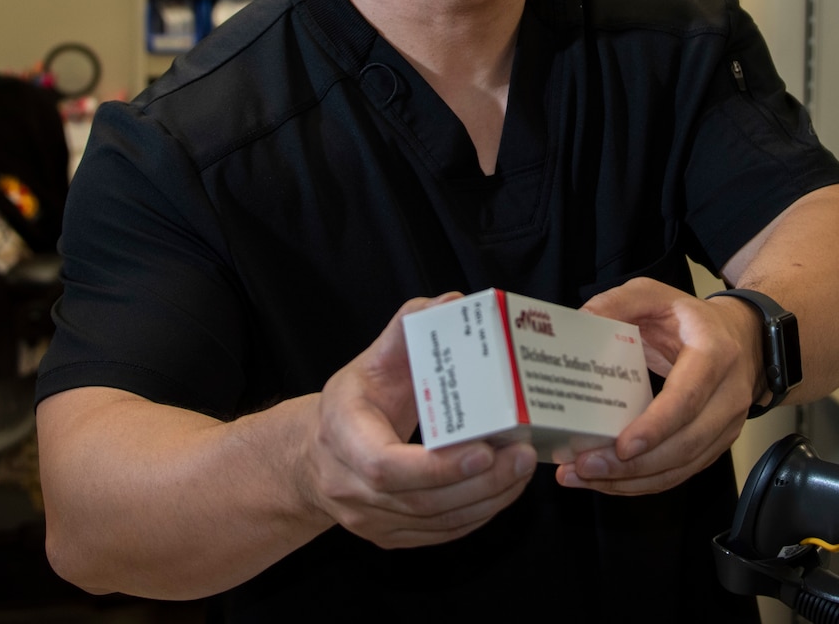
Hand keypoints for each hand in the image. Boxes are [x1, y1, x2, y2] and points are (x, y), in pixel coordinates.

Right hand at [302, 294, 537, 547]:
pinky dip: (478, 514)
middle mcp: (350, 487)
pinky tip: (505, 489)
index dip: (436, 466)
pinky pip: (439, 533)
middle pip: (420, 500)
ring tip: (523, 468)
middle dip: (478, 482)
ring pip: (435, 522)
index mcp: (342, 436)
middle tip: (522, 454)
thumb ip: (408, 328)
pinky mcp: (390, 537)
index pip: (385, 466)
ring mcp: (369, 520)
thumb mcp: (371, 360)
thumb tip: (452, 301)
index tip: (484, 450)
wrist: (315, 455)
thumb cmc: (353, 402)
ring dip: (486, 499)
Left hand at [555, 278, 761, 495]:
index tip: (622, 446)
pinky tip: (608, 481)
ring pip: (682, 467)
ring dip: (632, 480)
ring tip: (586, 477)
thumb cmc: (690, 318)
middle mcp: (728, 395)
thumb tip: (581, 324)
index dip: (656, 426)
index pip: (688, 398)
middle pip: (684, 444)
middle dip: (634, 465)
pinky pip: (680, 473)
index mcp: (715, 353)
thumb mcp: (654, 295)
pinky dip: (643, 483)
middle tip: (586, 466)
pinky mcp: (715, 444)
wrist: (741, 336)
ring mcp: (726, 425)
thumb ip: (617, 302)